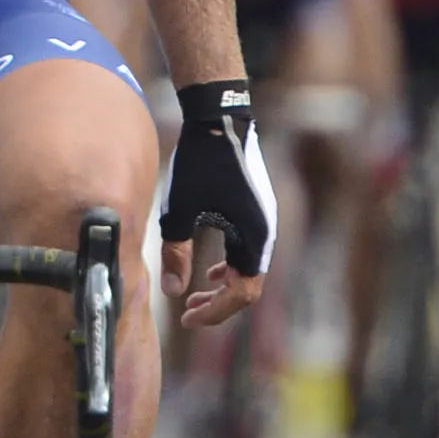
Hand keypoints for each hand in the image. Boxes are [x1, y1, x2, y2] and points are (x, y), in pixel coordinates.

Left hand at [156, 77, 275, 328]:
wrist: (220, 120)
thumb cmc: (199, 164)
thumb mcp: (178, 213)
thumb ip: (175, 254)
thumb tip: (173, 291)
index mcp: (253, 239)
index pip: (242, 295)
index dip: (214, 313)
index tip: (185, 318)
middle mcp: (265, 234)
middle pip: (248, 287)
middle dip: (218, 304)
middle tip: (188, 313)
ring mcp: (264, 222)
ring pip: (248, 269)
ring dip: (223, 286)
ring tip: (194, 297)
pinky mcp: (256, 211)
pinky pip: (248, 251)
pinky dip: (230, 266)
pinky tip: (209, 268)